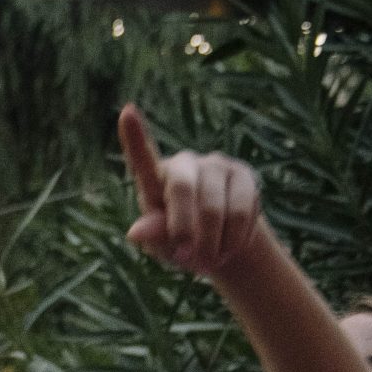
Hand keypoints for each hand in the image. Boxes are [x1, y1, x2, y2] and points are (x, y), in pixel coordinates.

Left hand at [118, 104, 267, 278]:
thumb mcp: (162, 246)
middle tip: (187, 259)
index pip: (142, 158)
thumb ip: (153, 235)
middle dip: (185, 230)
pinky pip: (241, 212)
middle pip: (182, 188)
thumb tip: (135, 232)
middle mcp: (184, 164)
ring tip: (210, 259)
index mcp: (154, 179)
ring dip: (212, 244)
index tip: (127, 112)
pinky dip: (234, 239)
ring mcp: (216, 165)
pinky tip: (229, 246)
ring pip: (215, 208)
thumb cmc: (180, 243)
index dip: (134, 137)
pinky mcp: (244, 175)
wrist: (221, 244)